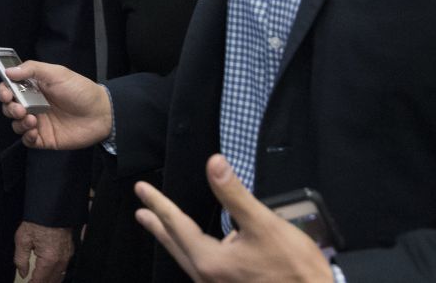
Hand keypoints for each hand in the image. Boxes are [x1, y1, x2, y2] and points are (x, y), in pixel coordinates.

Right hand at [0, 61, 112, 149]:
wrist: (101, 113)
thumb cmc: (80, 90)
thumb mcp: (57, 73)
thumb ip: (32, 69)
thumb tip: (8, 71)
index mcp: (34, 87)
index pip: (10, 88)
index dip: (3, 90)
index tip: (5, 93)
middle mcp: (33, 104)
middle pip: (9, 107)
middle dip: (9, 107)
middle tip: (19, 108)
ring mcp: (38, 122)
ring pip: (16, 124)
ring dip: (18, 122)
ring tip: (31, 119)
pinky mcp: (45, 138)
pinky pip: (28, 140)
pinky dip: (27, 137)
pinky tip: (34, 132)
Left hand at [14, 222, 72, 281]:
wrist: (52, 207)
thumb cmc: (38, 220)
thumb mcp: (22, 239)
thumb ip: (20, 260)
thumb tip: (22, 273)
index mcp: (49, 259)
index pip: (40, 281)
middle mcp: (61, 259)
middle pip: (52, 281)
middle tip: (32, 282)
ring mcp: (67, 255)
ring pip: (59, 276)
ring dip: (49, 280)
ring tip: (38, 280)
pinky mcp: (70, 250)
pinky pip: (64, 268)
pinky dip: (56, 273)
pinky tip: (49, 273)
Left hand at [135, 154, 333, 281]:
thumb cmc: (294, 270)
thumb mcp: (264, 225)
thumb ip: (235, 195)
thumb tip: (214, 163)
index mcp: (210, 260)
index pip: (176, 224)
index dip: (158, 203)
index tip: (141, 189)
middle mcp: (207, 277)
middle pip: (175, 244)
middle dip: (157, 225)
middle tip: (141, 211)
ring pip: (187, 258)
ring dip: (173, 240)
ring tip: (162, 228)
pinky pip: (203, 268)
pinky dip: (194, 253)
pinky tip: (202, 250)